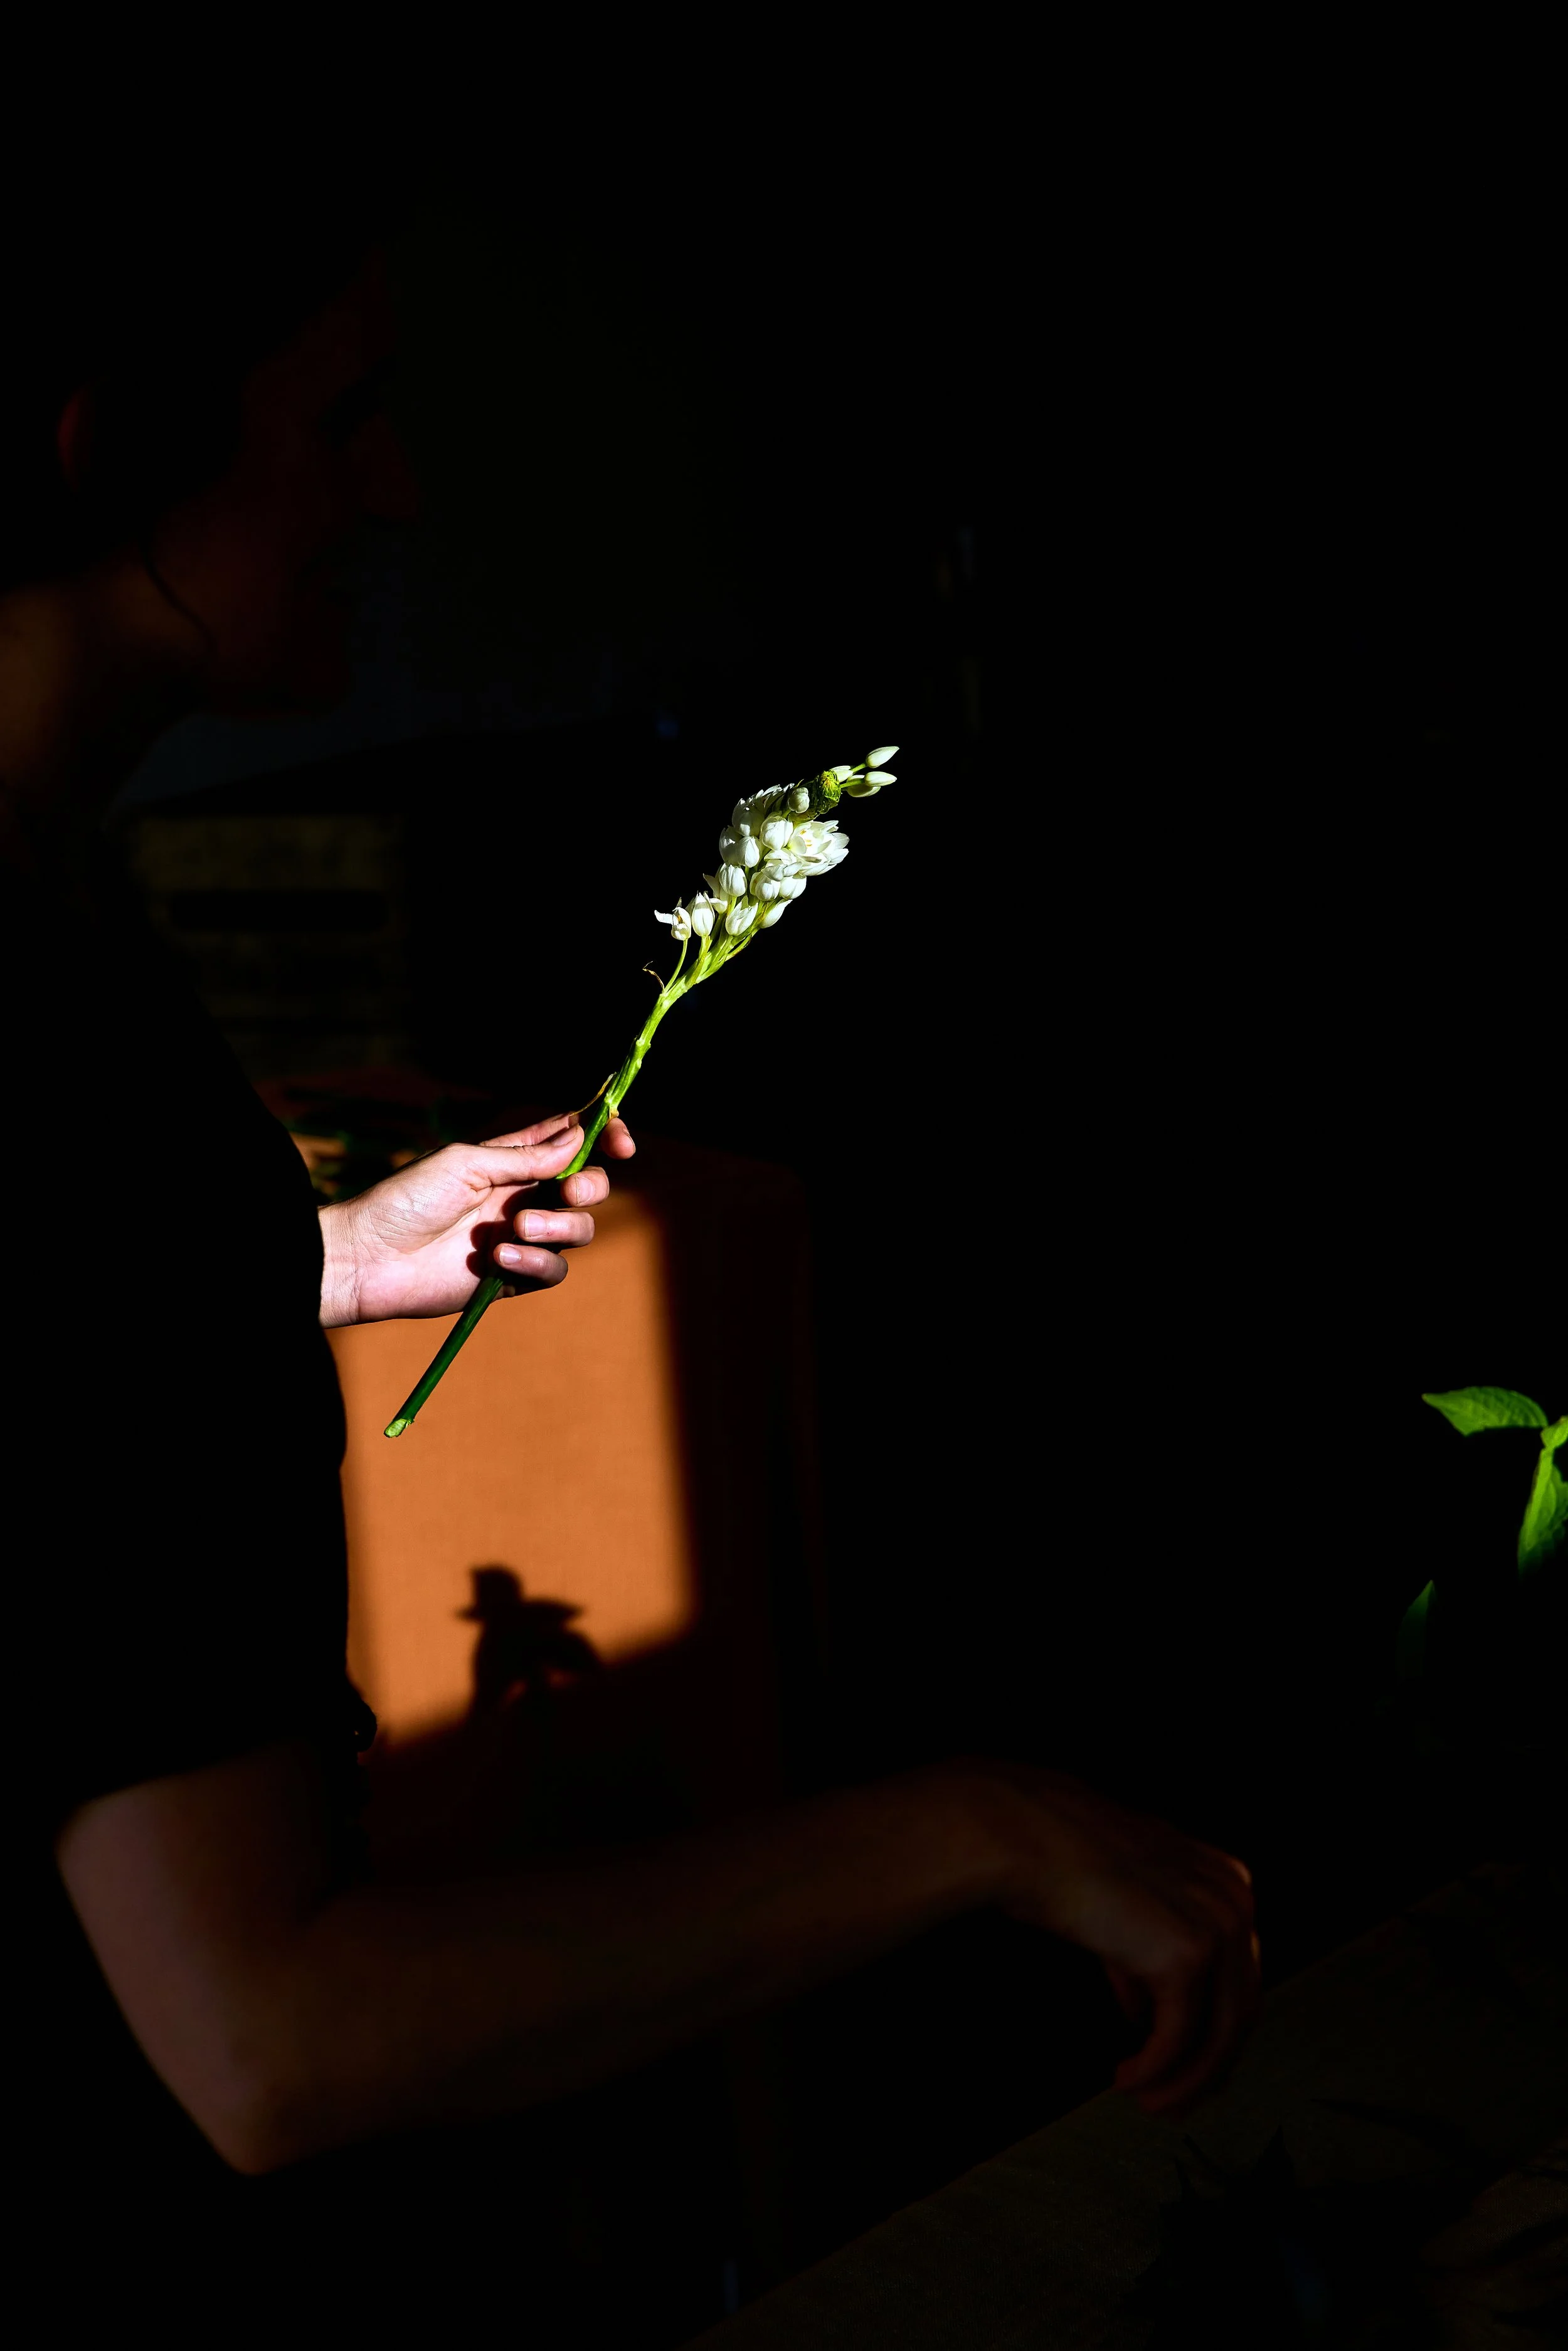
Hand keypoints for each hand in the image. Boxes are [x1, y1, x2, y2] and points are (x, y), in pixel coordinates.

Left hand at [318, 1109, 636, 1327]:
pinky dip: (536, 1263)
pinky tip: (501, 1260)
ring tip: (518, 1228)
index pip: (572, 1140)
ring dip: (558, 1226)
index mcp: (512, 1159)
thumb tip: (581, 1136)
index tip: (623, 1141)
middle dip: (590, 1187)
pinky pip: (552, 1271)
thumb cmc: (406, 1199)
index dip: (604, 1135)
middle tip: (568, 1191)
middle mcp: (522, 1195)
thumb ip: (527, 1157)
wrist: (369, 1257)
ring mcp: (521, 1237)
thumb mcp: (467, 1162)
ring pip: (577, 1231)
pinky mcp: (513, 1278)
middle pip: (588, 1187)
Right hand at [965, 1762, 1260, 2121]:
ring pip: (1221, 2033)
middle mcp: (1235, 1901)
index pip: (1239, 1974)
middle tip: (1174, 2099)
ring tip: (1150, 2101)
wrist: (1028, 1837)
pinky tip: (1128, 2080)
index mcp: (1226, 1880)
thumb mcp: (1123, 1903)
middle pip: (1240, 2008)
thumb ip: (1144, 1951)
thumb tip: (1144, 2011)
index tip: (1189, 2064)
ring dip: (1185, 2080)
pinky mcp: (1184, 1956)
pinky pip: (1178, 2038)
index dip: (1215, 2027)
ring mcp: (1216, 1927)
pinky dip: (1155, 2070)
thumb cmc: (1060, 1859)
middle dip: (1208, 2066)